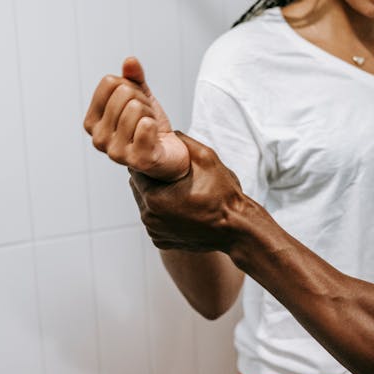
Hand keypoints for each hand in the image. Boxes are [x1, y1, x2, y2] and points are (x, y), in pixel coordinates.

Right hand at [83, 57, 189, 180]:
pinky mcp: (137, 160)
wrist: (169, 156)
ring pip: (135, 107)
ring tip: (150, 129)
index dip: (130, 88)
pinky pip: (146, 126)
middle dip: (142, 102)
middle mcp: (98, 139)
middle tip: (146, 119)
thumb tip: (130, 61)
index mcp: (91, 122)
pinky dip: (155, 126)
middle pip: (123, 92)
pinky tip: (155, 138)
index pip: (109, 82)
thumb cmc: (149, 128)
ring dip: (150, 115)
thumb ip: (134, 79)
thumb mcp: (141, 98)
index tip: (136, 105)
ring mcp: (116, 152)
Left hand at [129, 132, 247, 252]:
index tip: (162, 160)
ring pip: (145, 205)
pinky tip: (181, 208)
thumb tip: (170, 132)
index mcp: (154, 198)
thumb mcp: (206, 158)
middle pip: (138, 189)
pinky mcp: (162, 241)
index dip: (148, 162)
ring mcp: (155, 232)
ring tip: (178, 191)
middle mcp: (150, 218)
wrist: (237, 230)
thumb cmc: (223, 196)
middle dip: (151, 179)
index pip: (136, 171)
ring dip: (156, 196)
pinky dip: (163, 213)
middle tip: (172, 174)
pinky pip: (155, 221)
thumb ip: (184, 141)